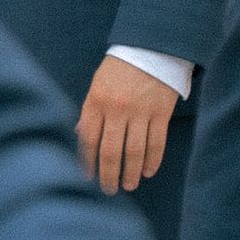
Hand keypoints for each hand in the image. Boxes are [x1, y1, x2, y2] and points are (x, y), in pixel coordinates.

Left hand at [78, 56, 177, 195]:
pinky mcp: (161, 113)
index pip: (88, 139)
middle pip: (111, 151)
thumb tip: (78, 135)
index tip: (87, 177)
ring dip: (131, 173)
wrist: (150, 48)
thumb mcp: (97, 85)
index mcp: (96, 102)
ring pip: (135, 151)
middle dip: (109, 175)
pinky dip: (152, 160)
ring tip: (129, 186)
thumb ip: (89, 111)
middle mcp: (117, 109)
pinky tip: (148, 172)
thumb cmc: (119, 68)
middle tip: (109, 191)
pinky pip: (156, 143)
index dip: (87, 161)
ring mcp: (140, 112)